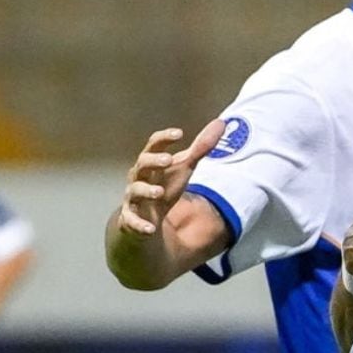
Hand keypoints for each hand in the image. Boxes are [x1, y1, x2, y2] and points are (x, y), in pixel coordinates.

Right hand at [115, 121, 226, 236]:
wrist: (147, 217)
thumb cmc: (165, 185)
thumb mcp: (185, 167)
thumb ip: (201, 147)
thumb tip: (221, 123)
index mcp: (151, 162)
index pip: (153, 145)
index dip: (164, 138)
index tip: (179, 133)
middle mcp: (139, 177)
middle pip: (141, 164)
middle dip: (153, 161)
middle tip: (168, 159)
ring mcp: (133, 198)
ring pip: (135, 191)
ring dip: (146, 191)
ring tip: (159, 192)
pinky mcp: (131, 219)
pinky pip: (131, 222)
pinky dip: (140, 225)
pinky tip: (150, 229)